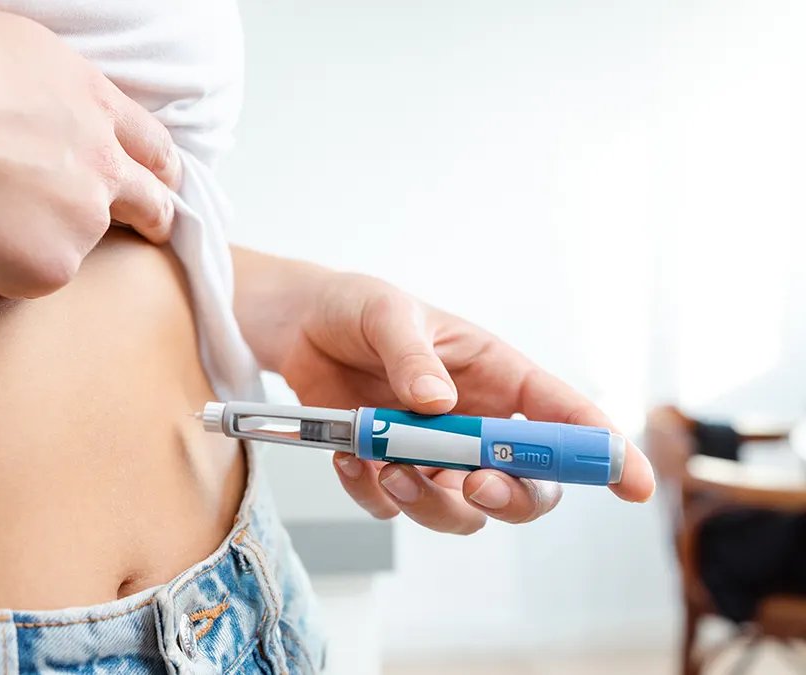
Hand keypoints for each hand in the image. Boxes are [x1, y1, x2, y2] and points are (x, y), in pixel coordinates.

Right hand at [0, 5, 181, 296]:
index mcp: (93, 103)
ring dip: (50, 239)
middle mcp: (102, 164)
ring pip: (80, 241)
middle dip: (155, 217)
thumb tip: (45, 115)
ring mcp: (83, 220)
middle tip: (150, 230)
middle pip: (152, 202)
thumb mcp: (14, 53)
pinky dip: (3, 266)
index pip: (150, 144)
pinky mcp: (51, 268)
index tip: (161, 181)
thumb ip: (52, 96)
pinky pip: (31, 275)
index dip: (156, 166)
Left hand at [275, 272, 654, 533]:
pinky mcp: (389, 474)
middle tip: (476, 483)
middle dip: (511, 497)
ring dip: (430, 503)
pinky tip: (348, 456)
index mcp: (498, 377)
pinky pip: (394, 507)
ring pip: (462, 511)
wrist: (299, 328)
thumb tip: (436, 403)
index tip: (633, 485)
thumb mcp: (387, 314)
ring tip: (385, 466)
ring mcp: (434, 456)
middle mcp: (477, 425)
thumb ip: (412, 356)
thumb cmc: (358, 310)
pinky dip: (373, 494)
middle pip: (527, 487)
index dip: (605, 453)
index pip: (567, 417)